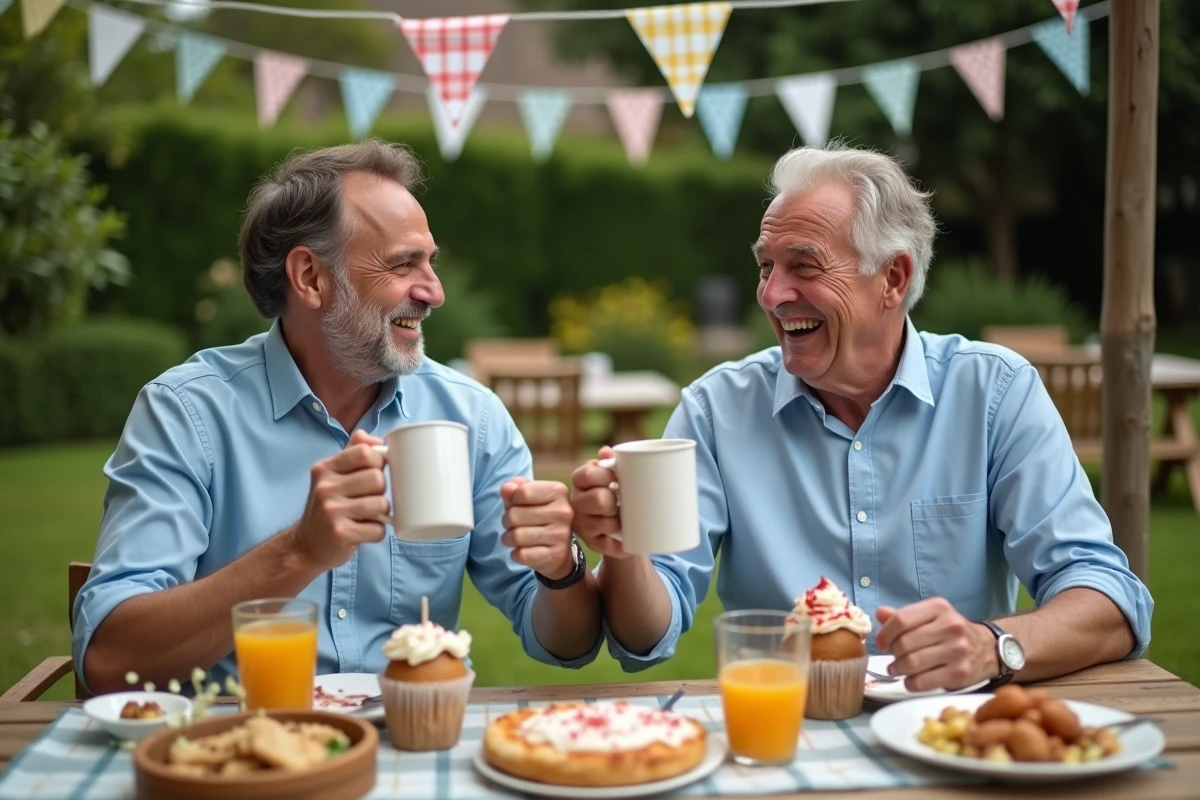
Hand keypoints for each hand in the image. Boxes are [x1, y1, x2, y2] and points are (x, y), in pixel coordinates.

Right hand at [291, 429, 388, 570]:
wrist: (306, 545)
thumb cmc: (328, 507)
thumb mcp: (333, 475)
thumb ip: (354, 452)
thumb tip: (377, 440)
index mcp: (325, 468)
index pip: (365, 453)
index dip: (379, 463)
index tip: (374, 473)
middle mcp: (325, 487)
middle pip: (377, 478)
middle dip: (381, 491)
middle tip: (369, 499)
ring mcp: (331, 511)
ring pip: (381, 504)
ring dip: (381, 513)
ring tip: (367, 516)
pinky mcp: (340, 533)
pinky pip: (378, 529)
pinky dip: (376, 532)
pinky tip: (363, 531)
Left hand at [500, 477, 575, 580]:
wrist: (560, 548)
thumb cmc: (541, 516)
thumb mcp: (530, 497)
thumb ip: (516, 488)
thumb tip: (506, 489)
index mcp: (558, 491)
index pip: (522, 492)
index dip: (512, 500)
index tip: (518, 505)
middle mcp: (563, 512)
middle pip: (514, 515)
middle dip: (507, 521)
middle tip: (515, 524)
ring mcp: (561, 535)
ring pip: (516, 536)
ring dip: (509, 538)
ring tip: (517, 538)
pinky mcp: (556, 555)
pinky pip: (521, 554)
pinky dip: (516, 554)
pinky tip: (524, 551)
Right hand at [569, 447, 633, 559]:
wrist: (622, 518)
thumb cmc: (617, 487)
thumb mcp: (614, 472)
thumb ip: (610, 461)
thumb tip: (606, 452)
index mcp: (580, 479)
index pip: (590, 474)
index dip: (608, 476)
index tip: (618, 479)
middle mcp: (576, 502)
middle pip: (600, 499)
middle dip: (616, 501)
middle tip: (622, 501)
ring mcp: (582, 524)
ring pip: (607, 523)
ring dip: (621, 522)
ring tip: (625, 518)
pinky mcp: (591, 542)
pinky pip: (610, 545)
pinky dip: (622, 544)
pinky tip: (626, 540)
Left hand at [875, 598, 998, 691]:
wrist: (987, 649)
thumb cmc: (950, 632)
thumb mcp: (930, 616)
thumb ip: (904, 616)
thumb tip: (879, 613)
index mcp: (939, 608)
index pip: (901, 619)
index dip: (885, 633)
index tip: (881, 643)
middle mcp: (951, 627)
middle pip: (905, 643)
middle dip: (893, 653)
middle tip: (892, 657)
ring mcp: (957, 651)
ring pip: (912, 663)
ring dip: (898, 669)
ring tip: (897, 669)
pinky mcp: (960, 673)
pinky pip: (923, 682)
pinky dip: (910, 683)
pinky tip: (910, 680)